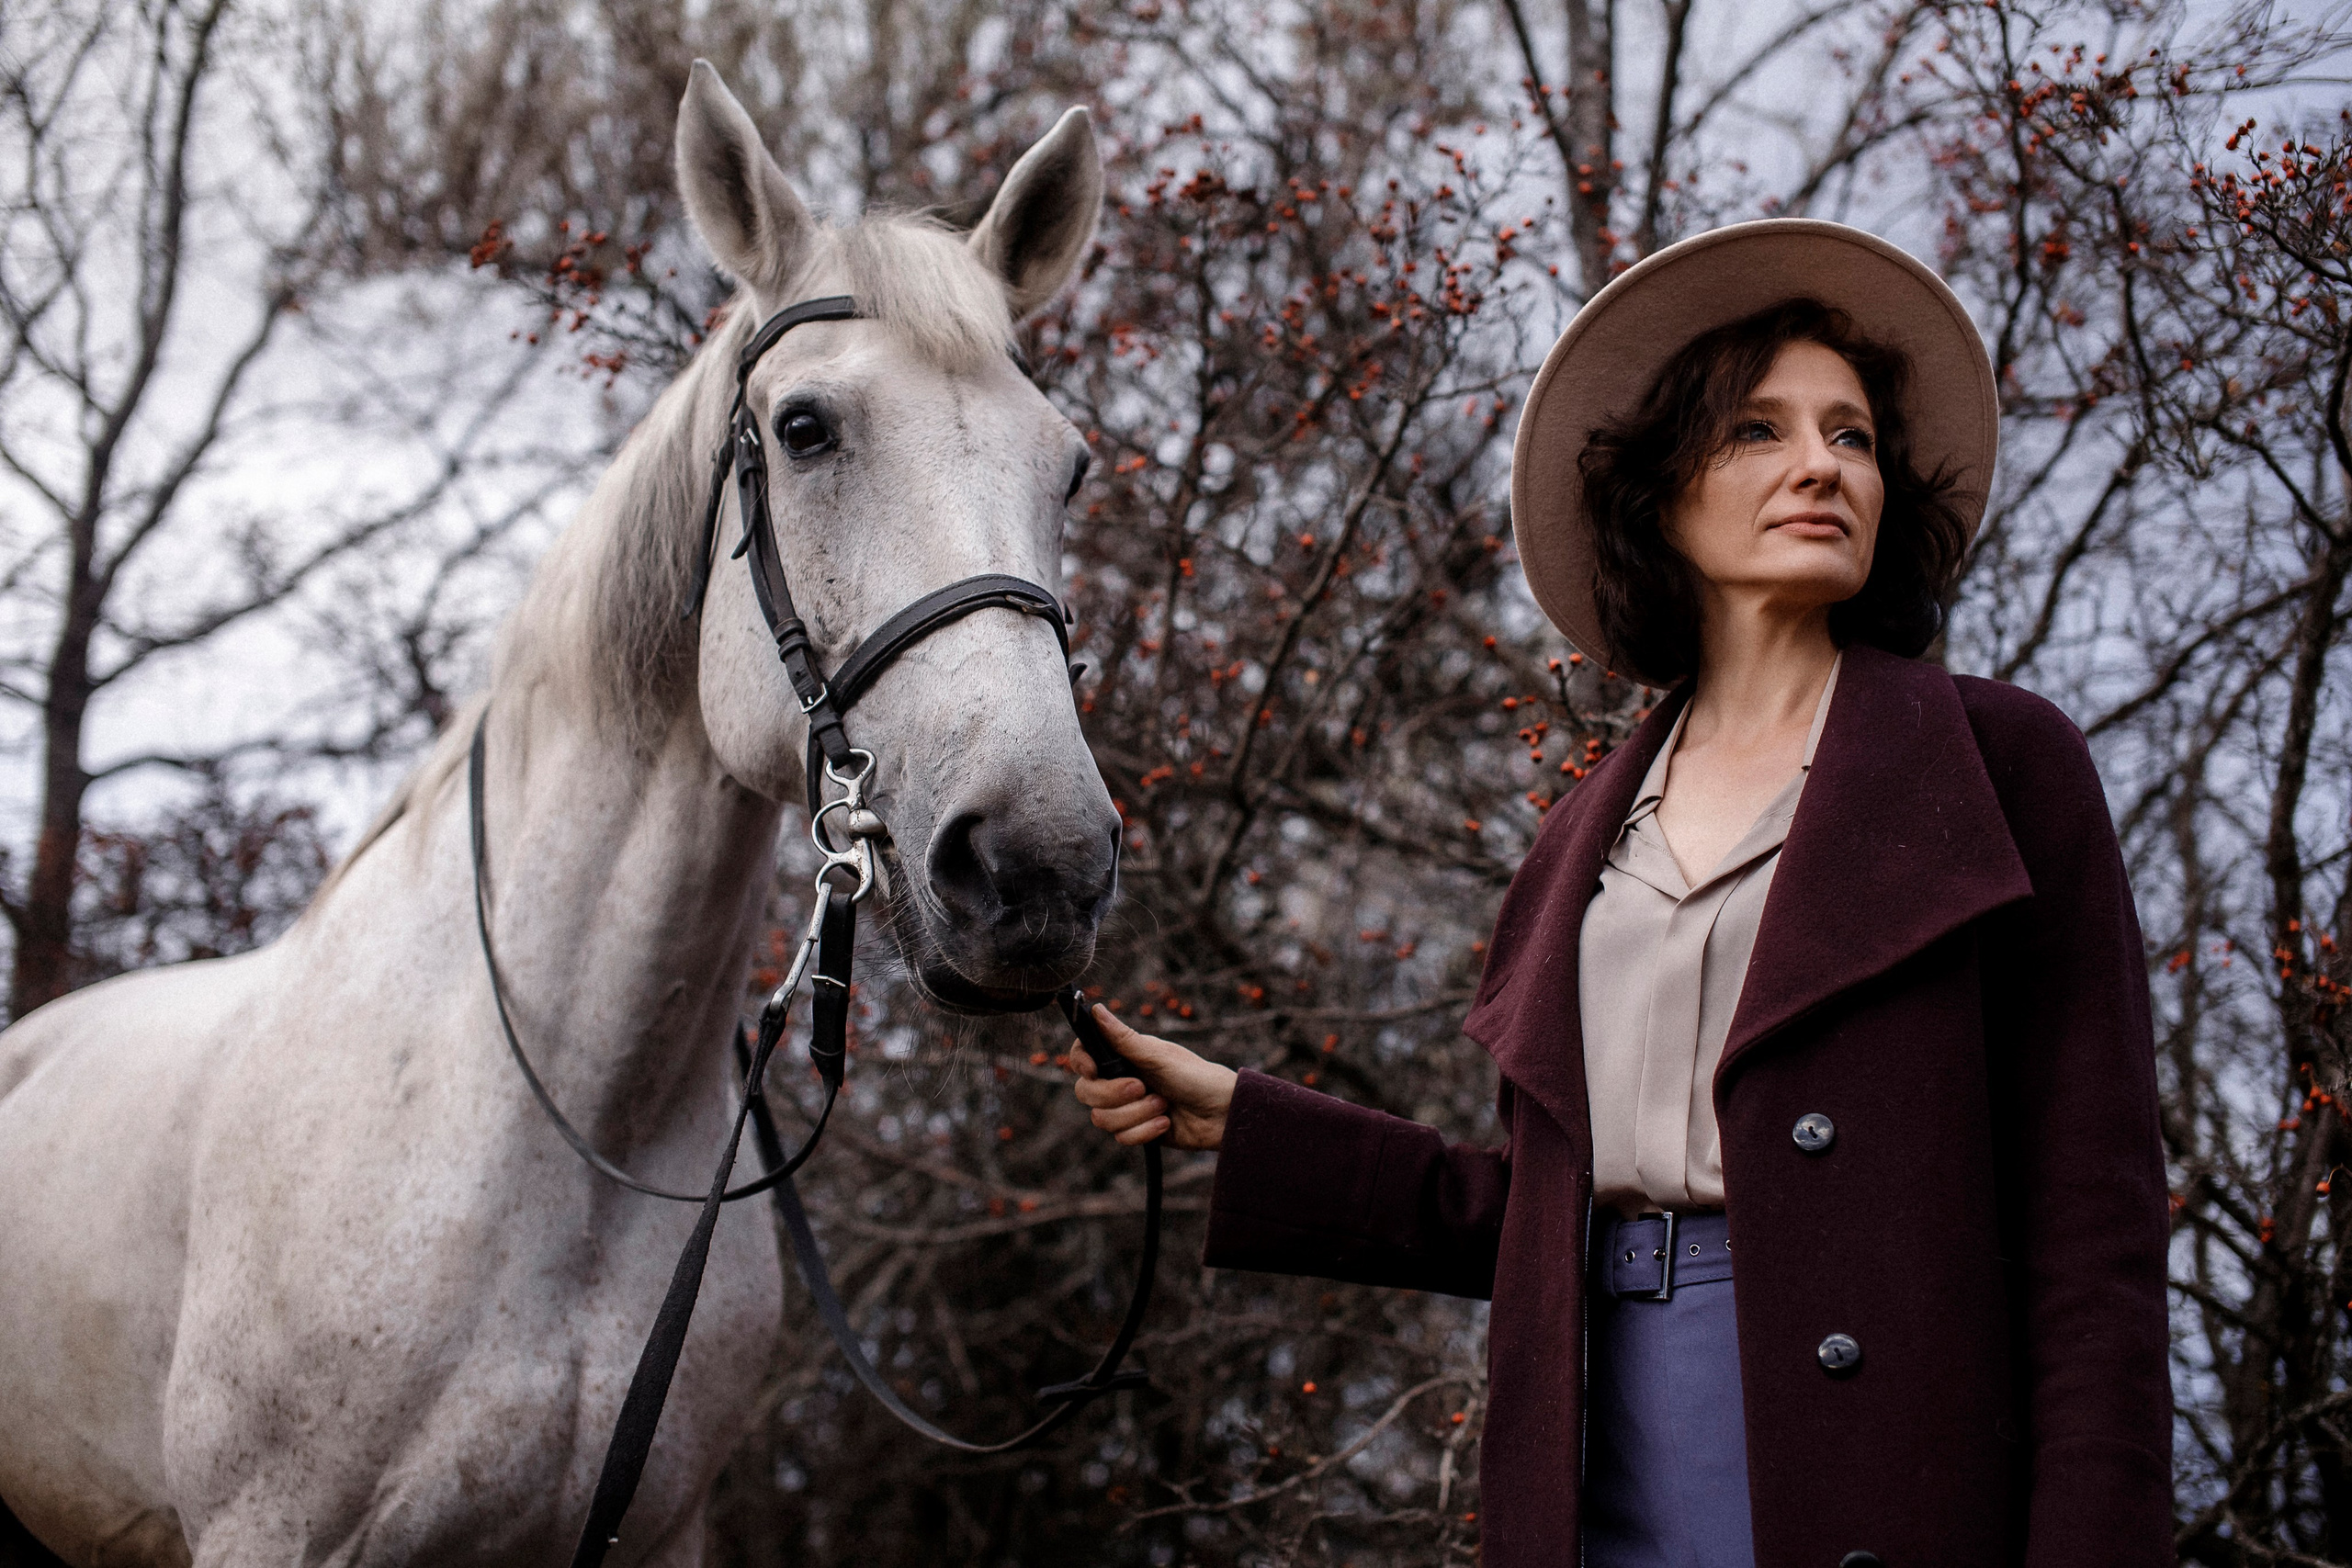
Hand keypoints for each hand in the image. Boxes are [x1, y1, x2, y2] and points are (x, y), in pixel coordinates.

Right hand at [1067, 1004, 1236, 1149]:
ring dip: (1136, 1114)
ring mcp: (1127, 1106)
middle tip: (1142, 1088)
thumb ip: (1123, 1038)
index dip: (1082, 1063)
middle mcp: (1120, 1079)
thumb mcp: (1158, 1056)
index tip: (1095, 1070)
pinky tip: (1166, 1123)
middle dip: (1114, 1094)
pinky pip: (1122, 1138)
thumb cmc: (1196, 1076)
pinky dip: (1145, 1131)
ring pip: (1103, 1118)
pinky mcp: (1137, 1130)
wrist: (1223, 1114)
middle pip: (1086, 1092)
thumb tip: (1096, 1010)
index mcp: (1124, 1055)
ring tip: (1163, 1106)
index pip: (1083, 1055)